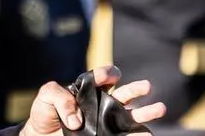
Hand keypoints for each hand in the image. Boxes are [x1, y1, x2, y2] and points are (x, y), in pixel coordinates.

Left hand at [19, 66, 164, 135]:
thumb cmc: (45, 114)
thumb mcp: (45, 97)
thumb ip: (59, 97)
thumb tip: (77, 119)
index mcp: (87, 89)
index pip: (100, 77)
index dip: (106, 74)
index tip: (110, 77)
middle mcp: (101, 104)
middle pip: (123, 94)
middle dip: (135, 89)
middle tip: (146, 86)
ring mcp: (106, 122)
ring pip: (131, 115)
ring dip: (146, 112)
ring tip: (159, 108)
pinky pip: (127, 135)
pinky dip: (138, 135)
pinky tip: (146, 134)